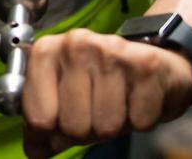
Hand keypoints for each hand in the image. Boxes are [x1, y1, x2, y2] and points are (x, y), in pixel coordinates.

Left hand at [21, 28, 191, 156]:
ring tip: (120, 103)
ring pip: (105, 125)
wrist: (158, 65)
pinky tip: (139, 99)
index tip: (62, 119)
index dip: (53, 130)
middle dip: (88, 129)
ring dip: (115, 124)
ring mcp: (111, 51)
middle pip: (72, 125)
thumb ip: (46, 126)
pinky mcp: (145, 64)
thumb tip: (34, 149)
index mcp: (48, 51)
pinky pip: (138, 121)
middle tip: (99, 109)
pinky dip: (141, 119)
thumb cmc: (107, 85)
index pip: (38, 117)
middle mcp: (76, 44)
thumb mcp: (69, 103)